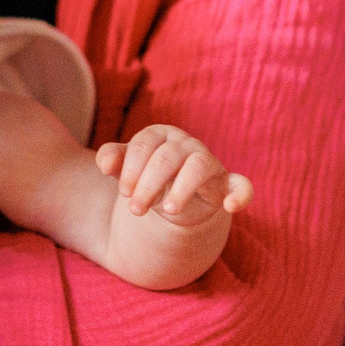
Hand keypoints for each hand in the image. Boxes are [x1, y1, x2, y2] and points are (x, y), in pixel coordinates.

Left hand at [97, 125, 254, 226]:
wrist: (174, 201)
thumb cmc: (148, 179)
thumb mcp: (127, 171)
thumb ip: (114, 161)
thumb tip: (104, 164)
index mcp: (160, 135)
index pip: (144, 143)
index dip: (131, 168)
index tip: (123, 193)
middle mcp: (186, 144)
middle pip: (167, 157)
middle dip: (148, 185)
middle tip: (135, 210)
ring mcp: (209, 162)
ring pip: (199, 166)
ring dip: (182, 189)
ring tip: (167, 210)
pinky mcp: (226, 184)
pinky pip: (240, 185)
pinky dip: (240, 194)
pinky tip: (230, 206)